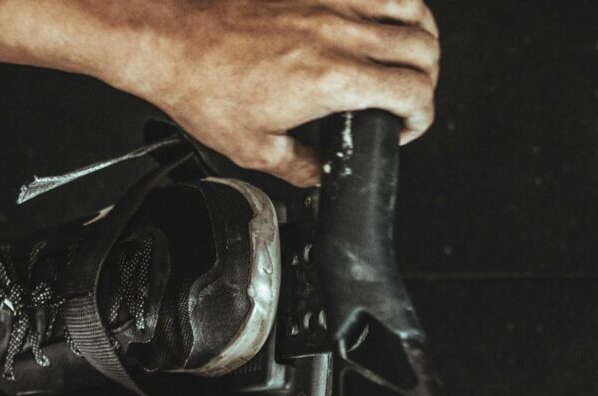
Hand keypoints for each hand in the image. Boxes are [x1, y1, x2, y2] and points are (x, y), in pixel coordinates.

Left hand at [115, 0, 439, 186]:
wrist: (170, 43)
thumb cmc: (202, 87)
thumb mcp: (254, 150)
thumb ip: (302, 167)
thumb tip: (324, 176)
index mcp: (331, 80)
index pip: (412, 92)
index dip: (421, 116)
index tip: (404, 127)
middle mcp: (337, 34)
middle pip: (423, 48)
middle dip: (428, 80)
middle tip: (408, 98)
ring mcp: (328, 1)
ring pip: (410, 6)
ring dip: (420, 34)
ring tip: (409, 56)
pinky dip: (391, 3)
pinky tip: (381, 18)